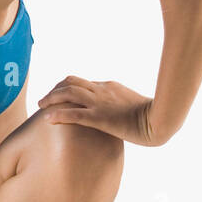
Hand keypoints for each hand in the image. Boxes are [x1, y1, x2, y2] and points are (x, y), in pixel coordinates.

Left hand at [37, 76, 165, 146]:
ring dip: (51, 99)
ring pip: (67, 94)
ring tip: (41, 106)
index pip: (82, 82)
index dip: (66, 88)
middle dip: (54, 89)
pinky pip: (73, 114)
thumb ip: (119, 104)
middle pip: (70, 82)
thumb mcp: (132, 104)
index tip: (58, 95)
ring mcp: (100, 104)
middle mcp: (101, 91)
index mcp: (109, 86)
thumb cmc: (152, 116)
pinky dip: (58, 115)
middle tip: (44, 100)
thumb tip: (115, 113)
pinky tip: (47, 119)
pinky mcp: (100, 118)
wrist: (161, 120)